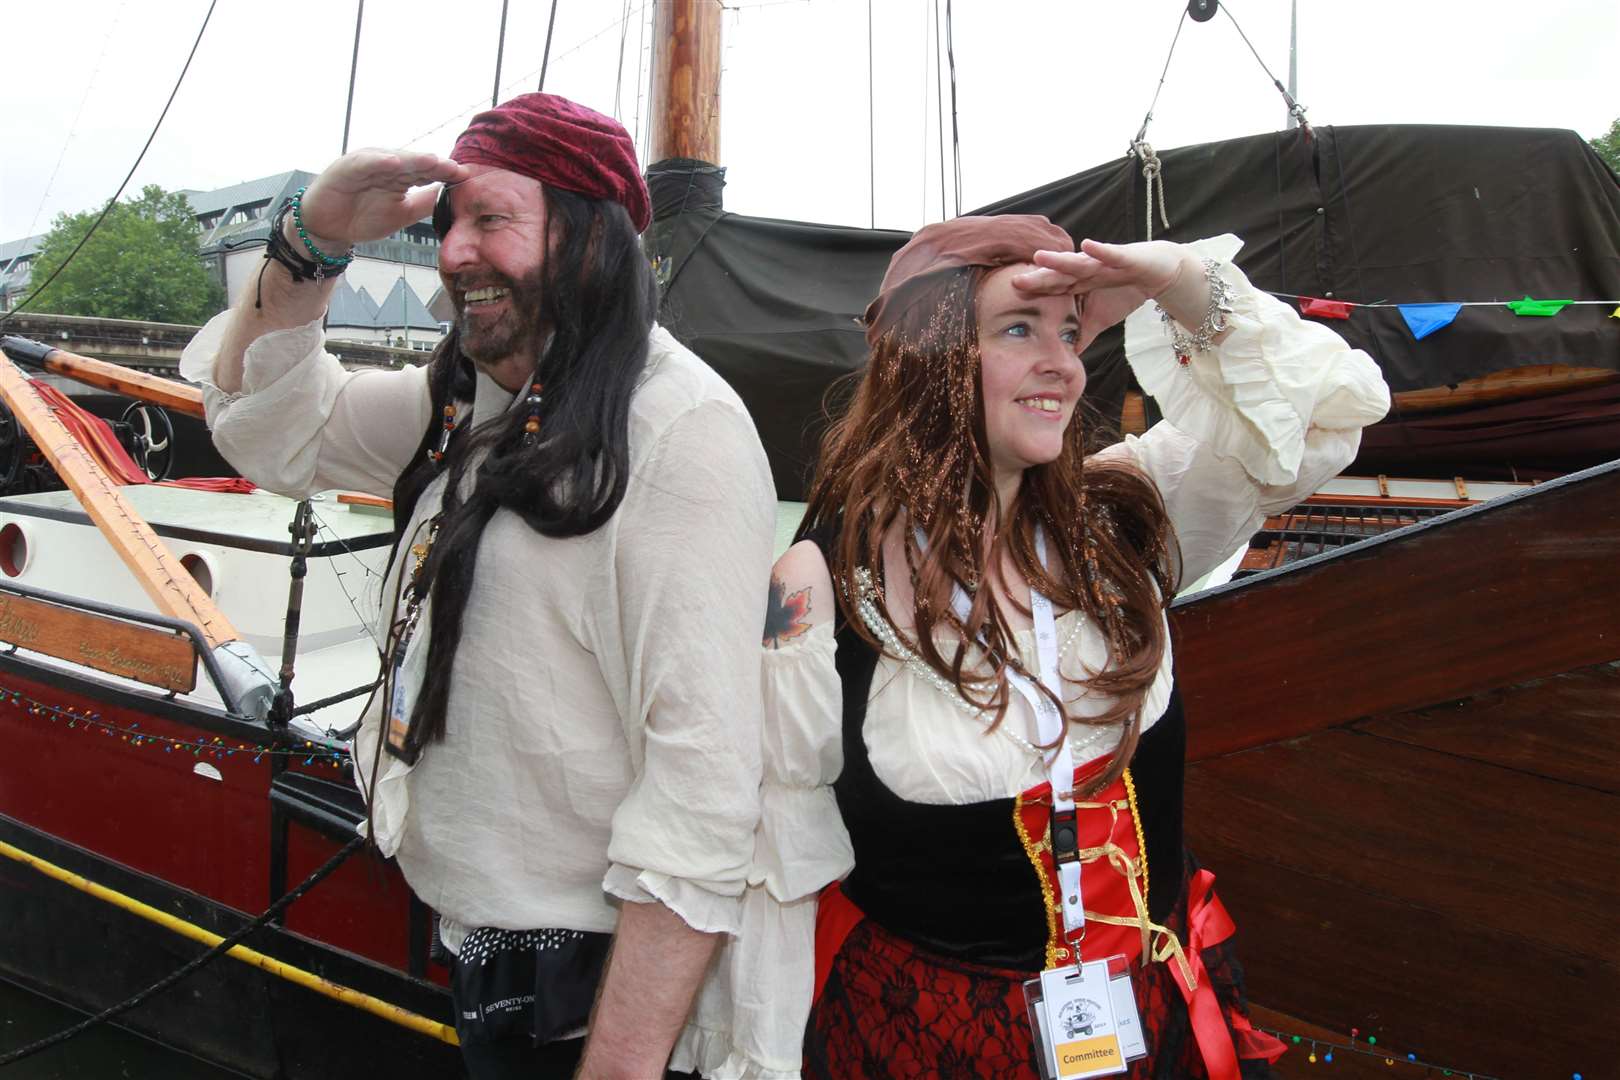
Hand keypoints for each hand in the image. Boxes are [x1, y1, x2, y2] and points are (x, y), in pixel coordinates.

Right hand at [294, 149, 469, 248]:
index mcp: (401, 176)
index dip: (446, 173)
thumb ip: (425, 203)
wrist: (328, 228)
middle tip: (455, 168)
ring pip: (394, 159)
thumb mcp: (402, 214)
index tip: (466, 177)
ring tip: (433, 161)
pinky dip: (378, 161)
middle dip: (436, 165)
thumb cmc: (363, 217)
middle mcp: (387, 166)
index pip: (427, 172)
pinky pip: (364, 163)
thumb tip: (452, 197)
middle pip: (415, 163)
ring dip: (413, 159)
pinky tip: (393, 162)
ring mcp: (368, 164)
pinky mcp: (347, 167)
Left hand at [1011, 239, 1204, 351]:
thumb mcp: (1100, 319)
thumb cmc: (1125, 290)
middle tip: (1014, 281)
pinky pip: (1110, 253)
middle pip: (1058, 275)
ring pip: (1078, 262)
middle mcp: (1085, 270)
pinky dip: (1099, 250)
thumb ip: (1082, 335)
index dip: (1033, 293)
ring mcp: (1102, 262)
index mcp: (1078, 283)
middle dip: (1037, 277)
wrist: (1158, 272)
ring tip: (1039, 257)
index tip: (1009, 298)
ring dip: (1059, 260)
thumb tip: (1066, 356)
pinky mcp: (1123, 257)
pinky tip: (1086, 244)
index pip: (1052, 289)